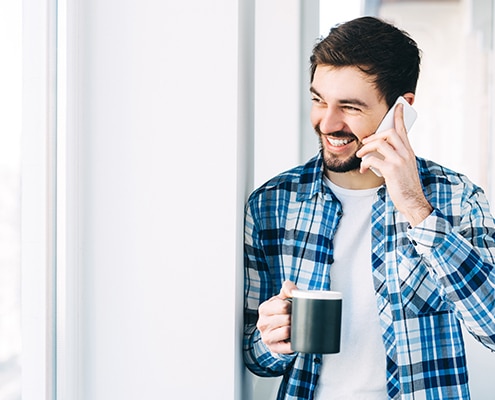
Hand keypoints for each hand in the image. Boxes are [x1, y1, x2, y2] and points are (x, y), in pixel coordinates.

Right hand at [256, 280, 297, 353]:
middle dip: (294, 318)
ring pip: (287, 331)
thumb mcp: (282, 298)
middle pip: (287, 319)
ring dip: (294, 329)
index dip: (292, 306)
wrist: (276, 330)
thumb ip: (288, 288)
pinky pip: (288, 346)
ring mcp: (266, 336)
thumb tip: (293, 291)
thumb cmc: (281, 312)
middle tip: (295, 318)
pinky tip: (295, 338)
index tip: (292, 307)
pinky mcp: (273, 348)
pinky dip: (295, 342)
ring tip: (294, 327)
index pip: (283, 306)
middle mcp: (262, 323)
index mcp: (264, 309)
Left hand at [357, 103, 432, 226]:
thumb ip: (395, 157)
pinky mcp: (391, 170)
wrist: (413, 201)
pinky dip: (365, 163)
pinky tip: (364, 169)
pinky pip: (373, 159)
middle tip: (365, 144)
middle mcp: (406, 153)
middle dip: (374, 135)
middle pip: (390, 132)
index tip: (398, 105)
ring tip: (361, 156)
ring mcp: (399, 161)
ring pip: (380, 143)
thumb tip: (379, 151)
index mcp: (409, 151)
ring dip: (366, 148)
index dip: (399, 116)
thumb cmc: (405, 186)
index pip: (404, 129)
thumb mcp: (404, 168)